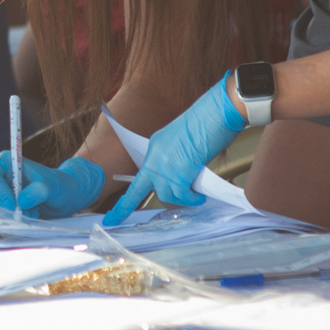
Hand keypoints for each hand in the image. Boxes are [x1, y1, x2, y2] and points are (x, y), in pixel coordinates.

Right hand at [0, 153, 103, 216]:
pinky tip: (30, 216)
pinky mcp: (4, 207)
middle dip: (4, 208)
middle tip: (24, 215)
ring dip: (10, 216)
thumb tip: (21, 202)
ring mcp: (0, 193)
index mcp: (6, 162)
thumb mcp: (53, 186)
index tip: (13, 205)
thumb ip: (39, 190)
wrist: (65, 197)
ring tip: (32, 213)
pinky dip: (13, 221)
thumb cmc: (59, 185)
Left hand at [103, 77, 243, 225]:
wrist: (217, 111)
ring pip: (165, 194)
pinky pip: (182, 195)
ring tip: (195, 193)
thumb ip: (177, 161)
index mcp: (156, 146)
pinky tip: (200, 195)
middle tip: (120, 218)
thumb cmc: (208, 122)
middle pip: (142, 188)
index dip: (126, 197)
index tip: (112, 215)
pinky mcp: (179, 172)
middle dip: (131, 204)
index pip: (140, 175)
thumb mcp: (184, 143)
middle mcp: (156, 156)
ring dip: (181, 197)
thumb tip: (182, 179)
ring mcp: (165, 164)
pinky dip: (192, 198)